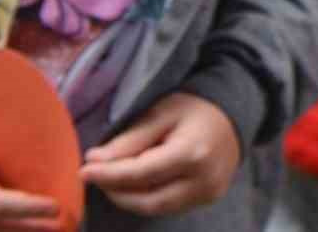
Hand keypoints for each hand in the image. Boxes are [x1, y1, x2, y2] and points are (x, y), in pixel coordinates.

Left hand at [80, 93, 239, 216]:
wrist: (234, 113)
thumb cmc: (194, 108)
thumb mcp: (161, 114)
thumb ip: (129, 139)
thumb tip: (94, 161)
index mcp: (192, 153)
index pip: (141, 174)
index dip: (108, 175)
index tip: (83, 171)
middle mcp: (203, 180)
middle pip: (147, 200)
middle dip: (116, 191)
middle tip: (96, 175)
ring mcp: (208, 193)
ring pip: (156, 208)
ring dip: (129, 198)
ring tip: (113, 179)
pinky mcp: (208, 199)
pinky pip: (169, 206)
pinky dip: (147, 198)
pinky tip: (135, 183)